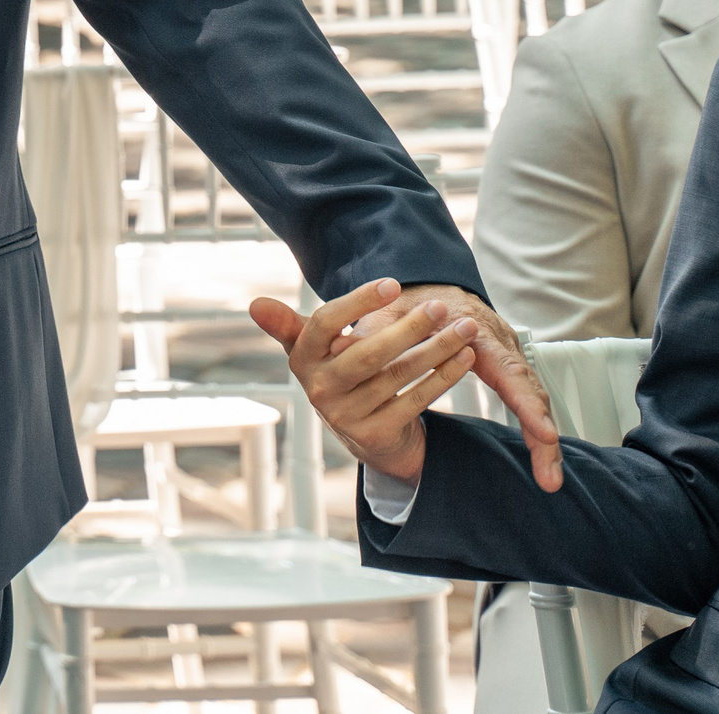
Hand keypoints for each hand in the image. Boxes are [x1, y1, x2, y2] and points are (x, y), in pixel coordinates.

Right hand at [250, 279, 478, 485]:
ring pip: (399, 374)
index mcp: (302, 359)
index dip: (357, 303)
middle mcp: (319, 389)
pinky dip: (444, 376)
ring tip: (464, 328)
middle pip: (367, 352)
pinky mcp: (376, 434)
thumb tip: (253, 304)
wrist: (364, 433)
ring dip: (437, 349)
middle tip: (441, 306)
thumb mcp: (313, 350)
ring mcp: (347, 415)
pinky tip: (464, 358)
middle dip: (408, 327)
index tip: (392, 284)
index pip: (325, 324)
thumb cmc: (340, 374)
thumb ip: (290, 324)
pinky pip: (416, 399)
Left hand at [388, 281, 563, 490]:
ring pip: (532, 398)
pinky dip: (533, 428)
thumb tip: (335, 344)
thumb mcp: (386, 312)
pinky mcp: (504, 369)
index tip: (543, 435)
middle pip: (530, 390)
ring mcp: (506, 356)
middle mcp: (499, 343)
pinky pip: (524, 400)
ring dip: (543, 441)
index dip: (526, 403)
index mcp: (476, 328)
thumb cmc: (406, 301)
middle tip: (550, 478)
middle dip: (542, 433)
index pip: (508, 369)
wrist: (427, 286)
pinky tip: (540, 461)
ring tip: (549, 479)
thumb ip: (370, 330)